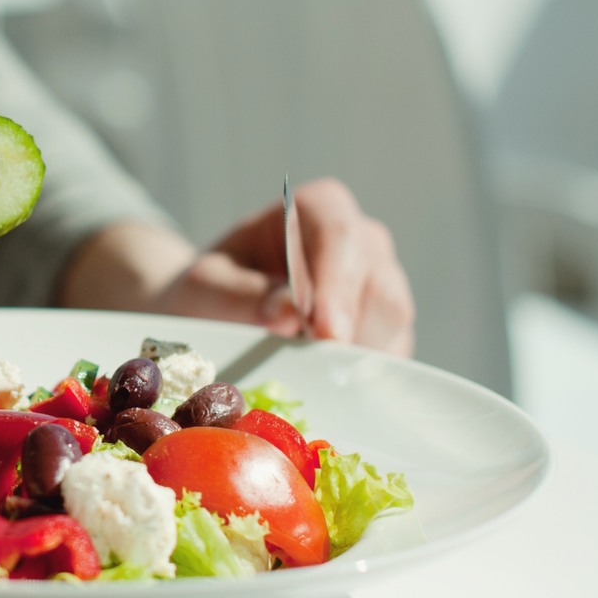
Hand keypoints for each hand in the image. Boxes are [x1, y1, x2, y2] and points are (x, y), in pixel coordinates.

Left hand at [59, 178, 413, 355]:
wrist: (212, 318)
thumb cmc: (209, 291)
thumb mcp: (206, 289)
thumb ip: (242, 296)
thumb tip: (288, 315)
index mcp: (317, 209)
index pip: (339, 234)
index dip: (336, 283)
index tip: (323, 331)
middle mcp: (359, 240)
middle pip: (376, 280)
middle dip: (349, 328)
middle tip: (317, 371)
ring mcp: (379, 283)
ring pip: (390, 319)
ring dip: (355, 356)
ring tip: (310, 380)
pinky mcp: (385, 328)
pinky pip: (391, 351)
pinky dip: (362, 375)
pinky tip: (326, 389)